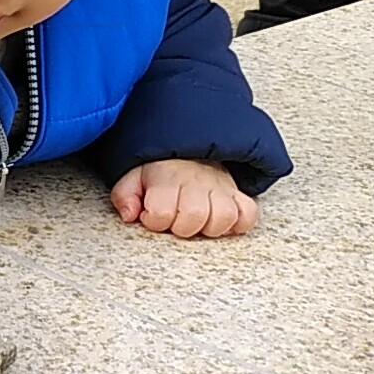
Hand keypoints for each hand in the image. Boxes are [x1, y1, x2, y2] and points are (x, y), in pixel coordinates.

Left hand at [111, 159, 257, 237]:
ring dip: (210, 227)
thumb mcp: (132, 177)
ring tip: (198, 222)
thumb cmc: (158, 168)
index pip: (161, 213)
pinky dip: (239, 223)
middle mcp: (195, 182)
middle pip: (195, 217)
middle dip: (181, 227)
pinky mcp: (237, 193)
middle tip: (175, 220)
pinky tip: (222, 223)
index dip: (153, 221)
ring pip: (224, 217)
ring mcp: (220, 187)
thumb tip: (130, 215)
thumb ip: (125, 196)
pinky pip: (248, 214)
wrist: (187, 145)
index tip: (151, 215)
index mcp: (166, 178)